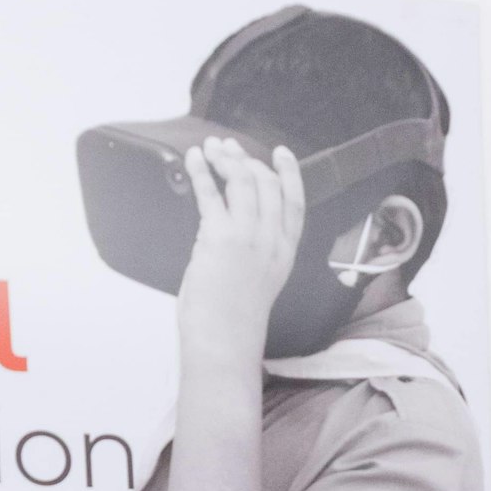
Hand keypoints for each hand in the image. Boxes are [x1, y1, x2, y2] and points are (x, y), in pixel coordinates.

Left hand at [176, 136, 307, 366]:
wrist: (224, 342)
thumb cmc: (233, 321)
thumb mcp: (257, 282)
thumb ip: (251, 251)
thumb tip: (228, 224)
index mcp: (284, 252)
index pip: (295, 202)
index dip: (289, 173)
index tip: (280, 153)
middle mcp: (270, 241)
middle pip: (267, 184)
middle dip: (247, 158)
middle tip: (228, 148)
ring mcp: (247, 237)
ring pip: (242, 181)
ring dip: (225, 159)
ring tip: (211, 149)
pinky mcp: (220, 237)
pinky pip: (211, 193)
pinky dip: (201, 171)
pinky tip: (195, 158)